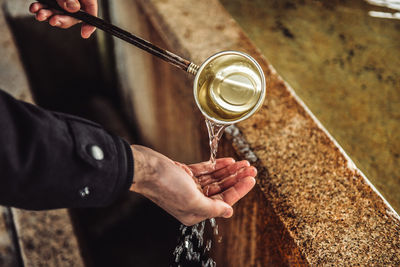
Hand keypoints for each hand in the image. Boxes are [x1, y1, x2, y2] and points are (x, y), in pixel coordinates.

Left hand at [29, 0, 97, 38]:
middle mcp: (75, 1)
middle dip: (60, 20)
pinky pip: (46, 8)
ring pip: (57, 14)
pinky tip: (34, 8)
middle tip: (52, 21)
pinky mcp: (51, 1)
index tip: (84, 34)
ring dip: (47, 16)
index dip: (89, 26)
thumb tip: (73, 8)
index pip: (90, 13)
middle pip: (72, 17)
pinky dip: (39, 9)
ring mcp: (62, 2)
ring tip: (40, 14)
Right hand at [130, 145, 256, 225]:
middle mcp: (193, 200)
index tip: (252, 179)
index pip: (224, 201)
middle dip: (237, 178)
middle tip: (251, 169)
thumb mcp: (192, 200)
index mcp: (195, 211)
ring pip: (215, 178)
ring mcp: (188, 186)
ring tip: (243, 163)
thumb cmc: (165, 185)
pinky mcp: (184, 173)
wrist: (145, 168)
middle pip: (221, 189)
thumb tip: (229, 211)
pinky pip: (205, 170)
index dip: (240, 189)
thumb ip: (212, 207)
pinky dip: (216, 165)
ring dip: (229, 171)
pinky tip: (228, 161)